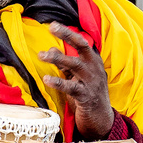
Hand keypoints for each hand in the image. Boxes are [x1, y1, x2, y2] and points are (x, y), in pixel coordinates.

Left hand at [40, 25, 115, 139]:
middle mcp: (94, 67)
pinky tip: (46, 78)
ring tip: (41, 55)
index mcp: (93, 60)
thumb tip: (51, 48)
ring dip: (57, 58)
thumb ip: (65, 63)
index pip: (81, 42)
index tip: (53, 25)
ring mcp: (91, 81)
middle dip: (67, 35)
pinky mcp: (86, 95)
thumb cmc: (87, 92)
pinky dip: (58, 82)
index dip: (68, 32)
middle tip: (51, 28)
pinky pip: (71, 87)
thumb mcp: (77, 75)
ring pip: (75, 64)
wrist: (101, 117)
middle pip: (81, 46)